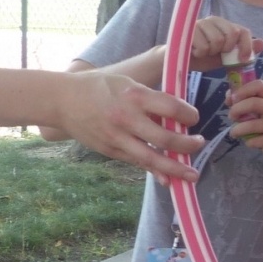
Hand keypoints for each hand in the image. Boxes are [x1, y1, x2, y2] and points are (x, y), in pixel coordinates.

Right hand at [54, 72, 202, 180]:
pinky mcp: (110, 150)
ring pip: (152, 158)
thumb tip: (176, 115)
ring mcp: (118, 137)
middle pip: (165, 138)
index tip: (194, 118)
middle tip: (200, 144)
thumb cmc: (99, 87)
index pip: (171, 108)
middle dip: (188, 145)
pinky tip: (168, 179)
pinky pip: (137, 163)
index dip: (189, 115)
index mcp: (134, 95)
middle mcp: (127, 118)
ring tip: (193, 175)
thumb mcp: (127, 83)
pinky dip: (154, 171)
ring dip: (175, 168)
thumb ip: (150, 99)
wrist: (62, 101)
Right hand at [189, 18, 260, 72]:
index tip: (243, 59)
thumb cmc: (202, 59)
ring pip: (217, 40)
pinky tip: (193, 51)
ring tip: (202, 52)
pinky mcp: (188, 29)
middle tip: (215, 53)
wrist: (178, 61)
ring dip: (210, 52)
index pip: (242, 31)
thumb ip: (242, 51)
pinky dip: (200, 53)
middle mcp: (214, 20)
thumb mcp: (225, 58)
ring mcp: (201, 23)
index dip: (246, 45)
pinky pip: (202, 45)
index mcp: (225, 26)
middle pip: (231, 34)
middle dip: (226, 50)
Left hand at [225, 78, 262, 160]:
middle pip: (253, 103)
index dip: (243, 89)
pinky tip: (249, 142)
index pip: (259, 85)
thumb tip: (229, 97)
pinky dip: (248, 142)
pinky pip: (255, 140)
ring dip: (237, 129)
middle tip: (231, 117)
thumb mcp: (260, 110)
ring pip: (252, 125)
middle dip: (236, 110)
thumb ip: (244, 101)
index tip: (233, 99)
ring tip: (234, 133)